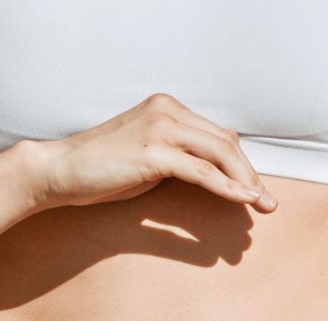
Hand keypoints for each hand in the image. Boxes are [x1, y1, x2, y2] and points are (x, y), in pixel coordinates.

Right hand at [23, 92, 277, 212]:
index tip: (253, 189)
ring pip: (220, 154)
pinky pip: (203, 172)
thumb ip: (178, 154)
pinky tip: (243, 200)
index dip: (240, 163)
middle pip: (226, 142)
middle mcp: (168, 111)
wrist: (60, 170)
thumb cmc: (101, 167)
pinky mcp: (155, 153)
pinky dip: (228, 188)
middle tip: (267, 203)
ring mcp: (161, 129)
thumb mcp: (147, 154)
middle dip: (250, 173)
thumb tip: (212, 170)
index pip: (218, 134)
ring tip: (261, 206)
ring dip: (246, 182)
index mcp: (167, 107)